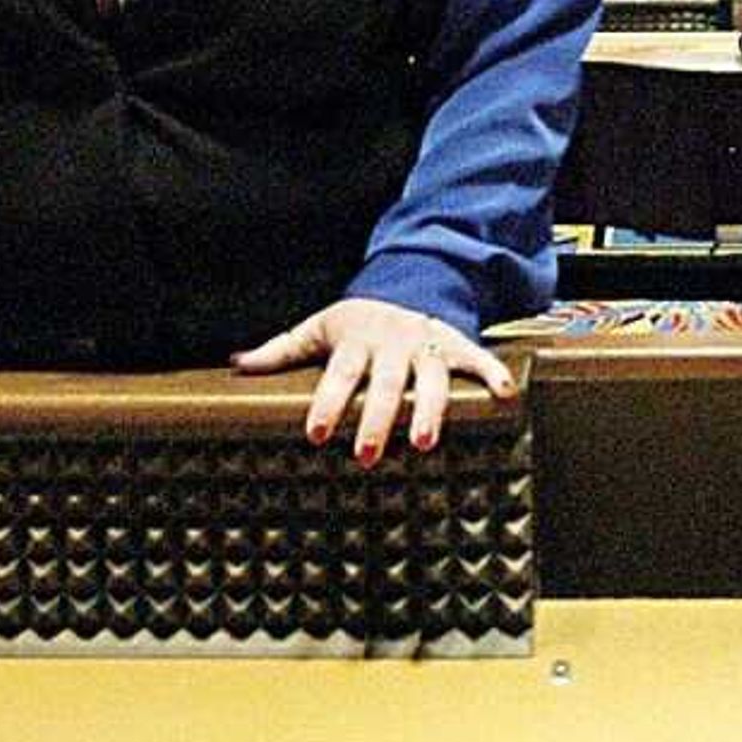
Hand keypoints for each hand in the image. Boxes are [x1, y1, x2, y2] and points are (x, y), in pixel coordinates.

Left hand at [231, 295, 512, 463]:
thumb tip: (237, 364)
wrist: (407, 285)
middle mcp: (393, 341)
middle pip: (385, 383)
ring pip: (431, 377)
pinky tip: (504, 397)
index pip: (340, 373)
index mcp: (356, 338)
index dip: (329, 402)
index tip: (316, 434)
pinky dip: (493, 374)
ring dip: (429, 410)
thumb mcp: (317, 329)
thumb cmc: (356, 322)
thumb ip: (281, 350)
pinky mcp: (457, 344)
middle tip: (364, 456)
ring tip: (423, 445)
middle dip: (377, 419)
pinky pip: (479, 358)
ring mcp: (427, 342)